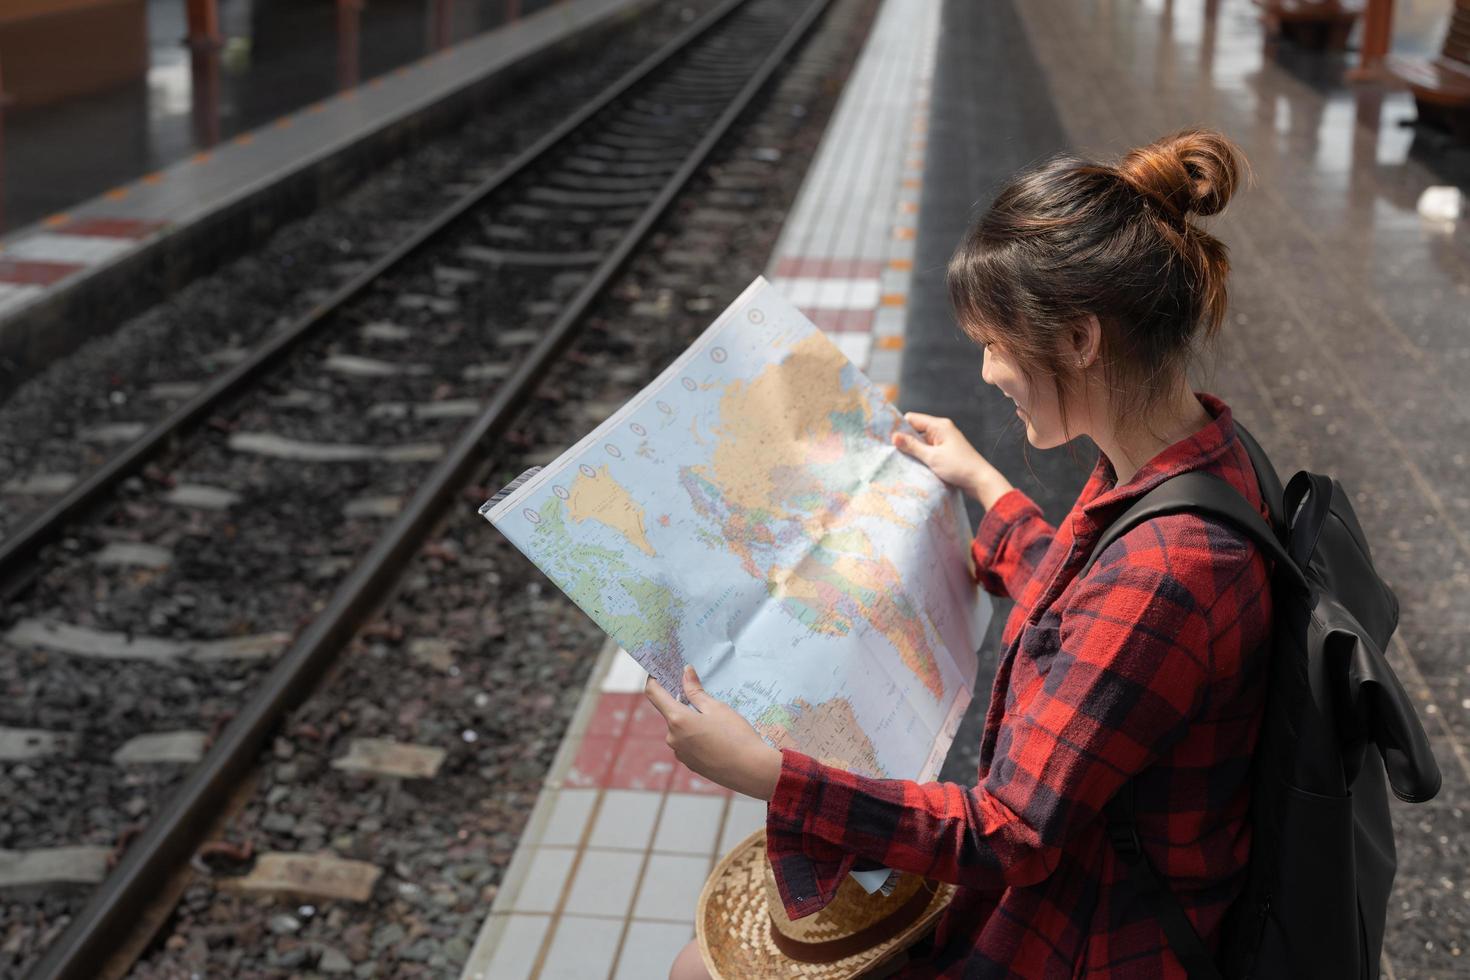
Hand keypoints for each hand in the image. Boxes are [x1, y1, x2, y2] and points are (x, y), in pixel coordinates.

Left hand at [644, 664, 782, 800]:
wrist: (751, 770)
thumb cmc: (736, 735)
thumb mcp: (717, 707)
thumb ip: (696, 690)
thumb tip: (685, 672)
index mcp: (677, 719)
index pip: (654, 693)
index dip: (654, 679)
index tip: (660, 671)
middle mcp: (672, 737)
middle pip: (670, 712)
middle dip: (682, 703)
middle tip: (702, 696)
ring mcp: (680, 753)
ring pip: (680, 729)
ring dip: (691, 721)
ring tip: (717, 722)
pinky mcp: (690, 764)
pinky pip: (687, 743)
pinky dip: (696, 736)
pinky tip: (717, 738)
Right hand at [892, 412, 1011, 506]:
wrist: (980, 481)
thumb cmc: (958, 467)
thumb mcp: (932, 457)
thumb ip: (912, 446)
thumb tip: (894, 436)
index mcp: (939, 426)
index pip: (912, 419)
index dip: (899, 426)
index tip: (885, 437)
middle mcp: (942, 430)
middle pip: (916, 430)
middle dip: (904, 440)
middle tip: (888, 450)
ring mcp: (944, 442)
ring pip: (921, 442)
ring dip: (912, 450)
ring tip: (898, 459)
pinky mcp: (945, 453)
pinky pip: (928, 450)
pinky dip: (920, 456)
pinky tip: (912, 464)